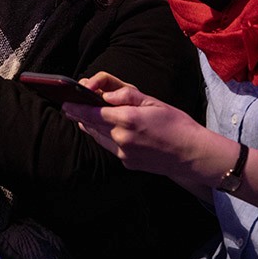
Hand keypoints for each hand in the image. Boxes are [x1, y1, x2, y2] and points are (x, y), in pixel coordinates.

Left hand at [62, 72, 226, 182]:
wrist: (192, 154)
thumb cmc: (176, 124)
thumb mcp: (154, 102)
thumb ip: (127, 96)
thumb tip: (105, 95)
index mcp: (128, 119)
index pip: (93, 113)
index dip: (77, 109)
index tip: (66, 104)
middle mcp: (122, 138)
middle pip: (93, 125)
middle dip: (81, 116)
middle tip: (70, 108)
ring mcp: (124, 153)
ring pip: (99, 137)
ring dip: (91, 127)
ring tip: (83, 118)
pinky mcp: (127, 162)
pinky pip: (110, 147)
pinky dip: (105, 137)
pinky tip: (105, 130)